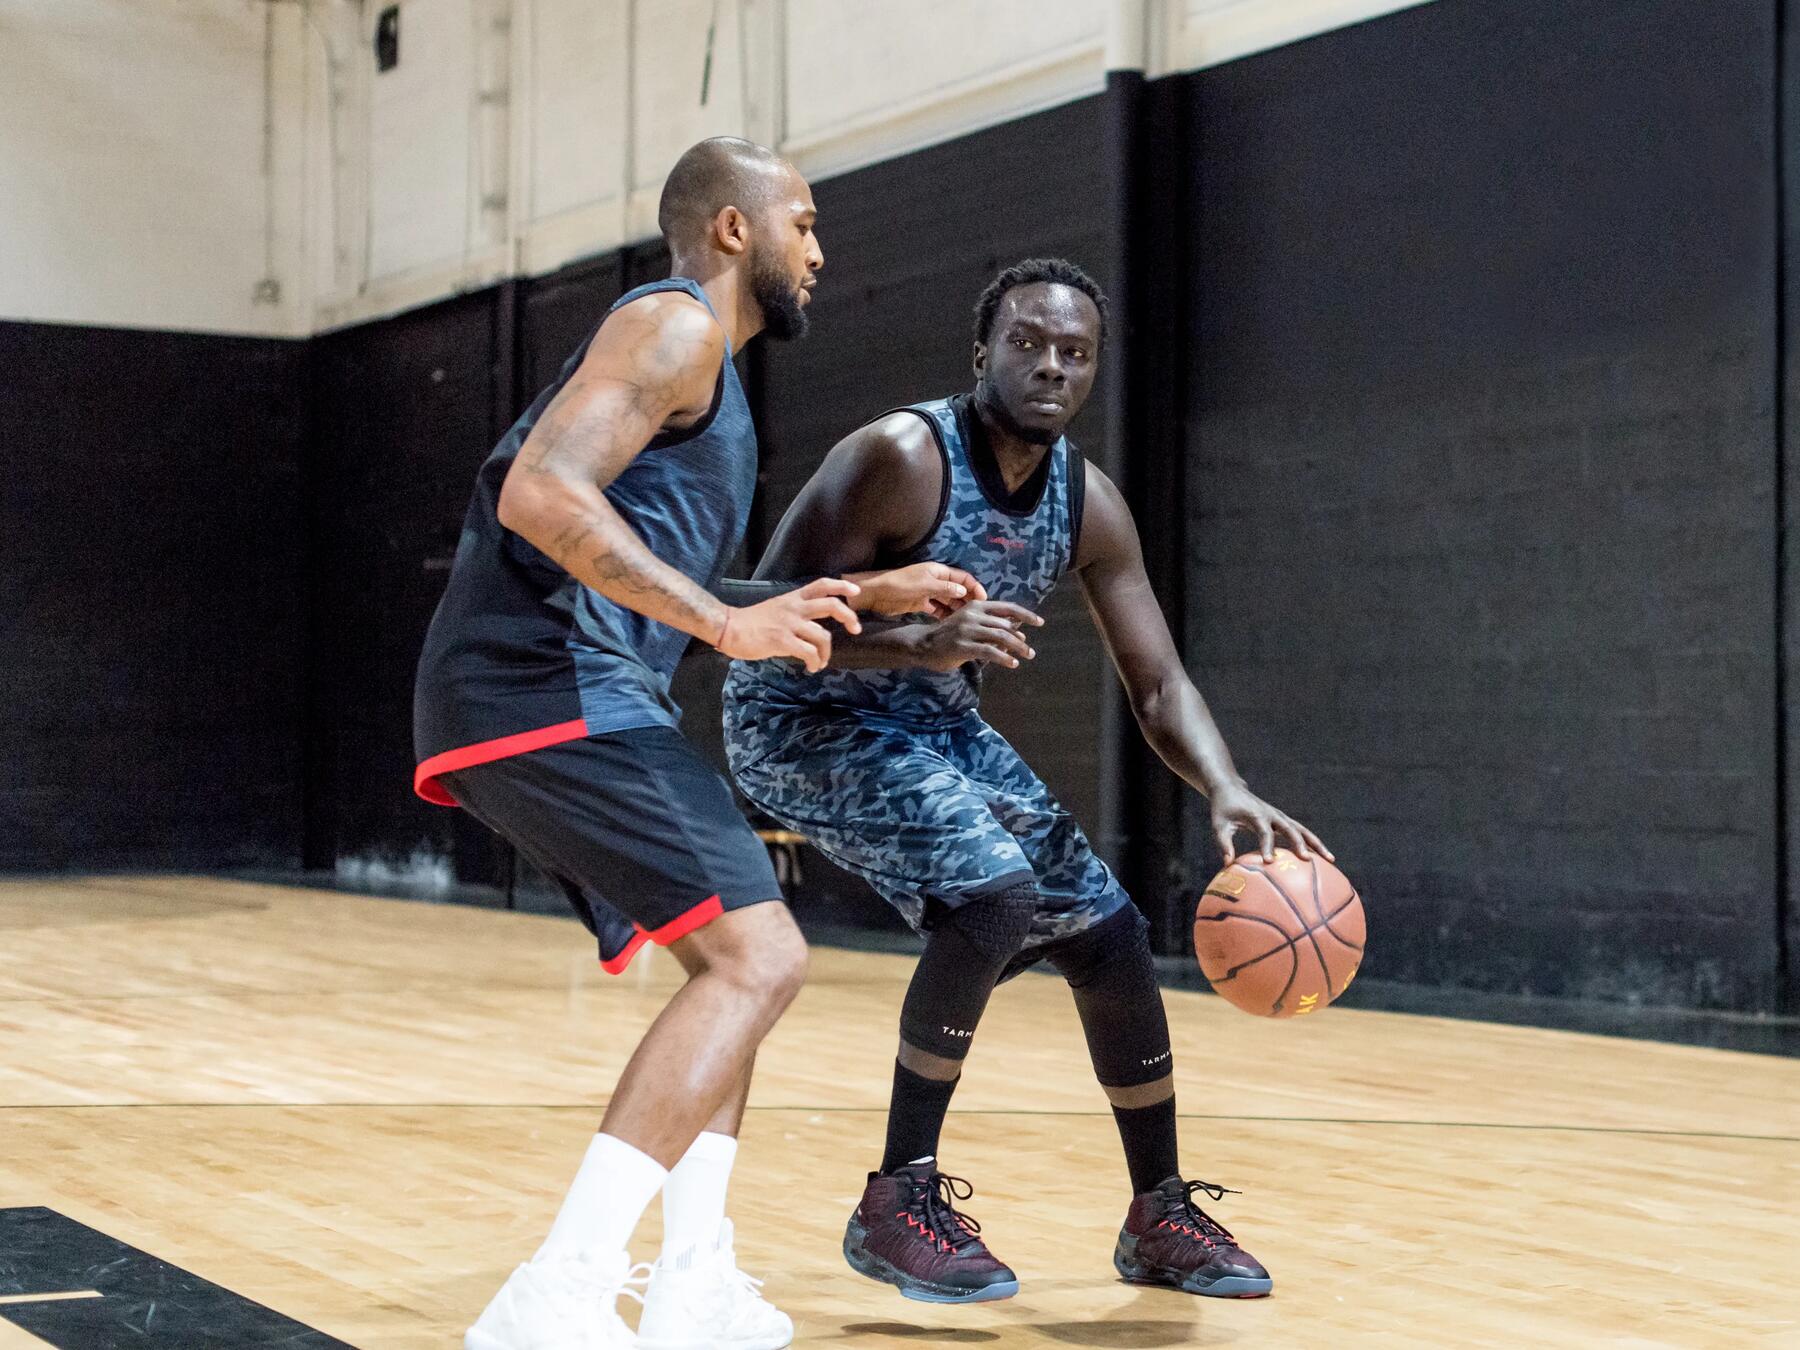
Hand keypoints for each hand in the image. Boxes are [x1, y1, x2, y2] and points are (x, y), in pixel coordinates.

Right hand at [714, 577, 860, 671]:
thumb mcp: (777, 608)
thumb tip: (814, 628)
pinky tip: (811, 667)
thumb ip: (796, 614)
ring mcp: (789, 624)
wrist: (728, 628)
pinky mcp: (782, 640)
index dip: (842, 586)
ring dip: (827, 653)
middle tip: (856, 629)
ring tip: (821, 662)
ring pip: (823, 635)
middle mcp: (794, 607)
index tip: (856, 591)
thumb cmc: (751, 622)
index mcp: (793, 598)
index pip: (822, 584)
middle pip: (831, 605)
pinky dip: (815, 662)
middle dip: (849, 617)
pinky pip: (809, 652)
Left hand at [846, 562, 987, 617]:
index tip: (983, 601)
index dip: (974, 588)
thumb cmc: (899, 585)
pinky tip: (952, 624)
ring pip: (948, 601)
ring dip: (957, 610)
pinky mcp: (920, 604)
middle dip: (968, 601)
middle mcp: (935, 581)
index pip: (963, 578)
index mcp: (938, 572)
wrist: (876, 594)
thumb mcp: (924, 585)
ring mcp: (928, 592)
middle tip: (978, 616)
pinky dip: (945, 615)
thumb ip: (945, 589)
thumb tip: (964, 592)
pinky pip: (937, 610)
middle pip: (957, 590)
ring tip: (967, 623)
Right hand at [914, 600, 1044, 671]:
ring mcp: (967, 630)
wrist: (923, 644)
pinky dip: (1004, 658)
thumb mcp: (970, 623)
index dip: (1026, 614)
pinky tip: (1012, 664)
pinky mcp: (963, 646)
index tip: (1040, 622)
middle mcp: (973, 615)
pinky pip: (989, 651)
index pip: (1007, 607)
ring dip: (1017, 648)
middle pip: (1005, 625)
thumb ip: (991, 624)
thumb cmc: (949, 634)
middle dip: (1021, 639)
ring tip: (1026, 656)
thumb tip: (1018, 628)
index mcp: (976, 606)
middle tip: (1030, 651)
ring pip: (1000, 637)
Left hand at [1210, 781, 1332, 863]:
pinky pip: (1301, 832)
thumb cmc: (1223, 808)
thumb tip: (1228, 865)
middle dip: (1299, 844)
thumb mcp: (1219, 824)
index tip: (1270, 862)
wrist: (1231, 789)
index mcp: (1256, 815)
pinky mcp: (1284, 820)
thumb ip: (1223, 843)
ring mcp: (1280, 816)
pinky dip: (1313, 843)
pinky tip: (1323, 858)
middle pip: (1291, 829)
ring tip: (1330, 860)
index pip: (1265, 832)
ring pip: (1303, 830)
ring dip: (1316, 844)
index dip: (1267, 847)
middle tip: (1306, 860)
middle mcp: (1272, 814)